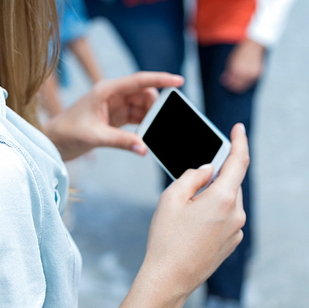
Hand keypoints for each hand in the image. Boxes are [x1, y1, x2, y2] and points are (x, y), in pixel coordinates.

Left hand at [43, 72, 183, 160]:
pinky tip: (147, 135)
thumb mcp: (94, 136)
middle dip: (155, 106)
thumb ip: (120, 141)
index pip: (139, 80)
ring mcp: (114, 105)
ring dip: (150, 117)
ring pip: (141, 106)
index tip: (179, 81)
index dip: (160, 79)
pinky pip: (136, 117)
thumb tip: (144, 148)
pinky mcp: (114, 117)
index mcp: (106, 90)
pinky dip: (144, 125)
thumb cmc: (68, 133)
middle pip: (143, 94)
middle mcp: (112, 94)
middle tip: (163, 123)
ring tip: (156, 131)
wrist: (53, 141)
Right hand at [121, 124, 248, 307]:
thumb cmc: (167, 237)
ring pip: (227, 199)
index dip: (239, 141)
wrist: (169, 278)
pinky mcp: (230, 243)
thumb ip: (192, 175)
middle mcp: (235, 214)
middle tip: (193, 174)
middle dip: (215, 173)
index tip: (238, 128)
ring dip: (212, 193)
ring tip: (186, 204)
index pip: (238, 162)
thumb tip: (207, 169)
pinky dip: (213, 209)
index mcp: (223, 198)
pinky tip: (192, 219)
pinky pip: (226, 216)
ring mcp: (235, 231)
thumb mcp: (172, 197)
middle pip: (230, 181)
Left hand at [220, 39, 264, 92]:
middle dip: (234, 87)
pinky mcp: (259, 74)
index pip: (232, 84)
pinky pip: (252, 82)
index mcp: (237, 70)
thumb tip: (224, 80)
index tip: (227, 85)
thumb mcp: (230, 60)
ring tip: (238, 78)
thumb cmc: (240, 52)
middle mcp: (245, 73)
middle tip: (231, 84)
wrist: (253, 45)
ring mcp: (253, 74)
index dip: (229, 86)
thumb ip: (228, 71)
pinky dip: (248, 81)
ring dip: (241, 84)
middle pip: (239, 88)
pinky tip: (245, 75)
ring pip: (246, 86)